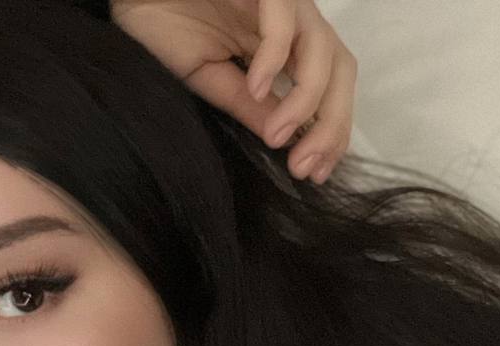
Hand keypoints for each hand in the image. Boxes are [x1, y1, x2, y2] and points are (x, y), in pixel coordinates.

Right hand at [109, 0, 355, 183]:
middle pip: (340, 71)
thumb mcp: (204, 77)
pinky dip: (275, 57)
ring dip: (306, 100)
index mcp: (280, 47)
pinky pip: (284, 20)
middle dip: (330, 124)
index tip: (314, 174)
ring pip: (323, 48)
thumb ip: (246, 104)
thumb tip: (283, 140)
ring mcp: (279, 2)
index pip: (327, 90)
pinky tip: (255, 86)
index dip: (329, 132)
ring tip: (276, 136)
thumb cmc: (158, 23)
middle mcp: (290, 23)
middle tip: (302, 166)